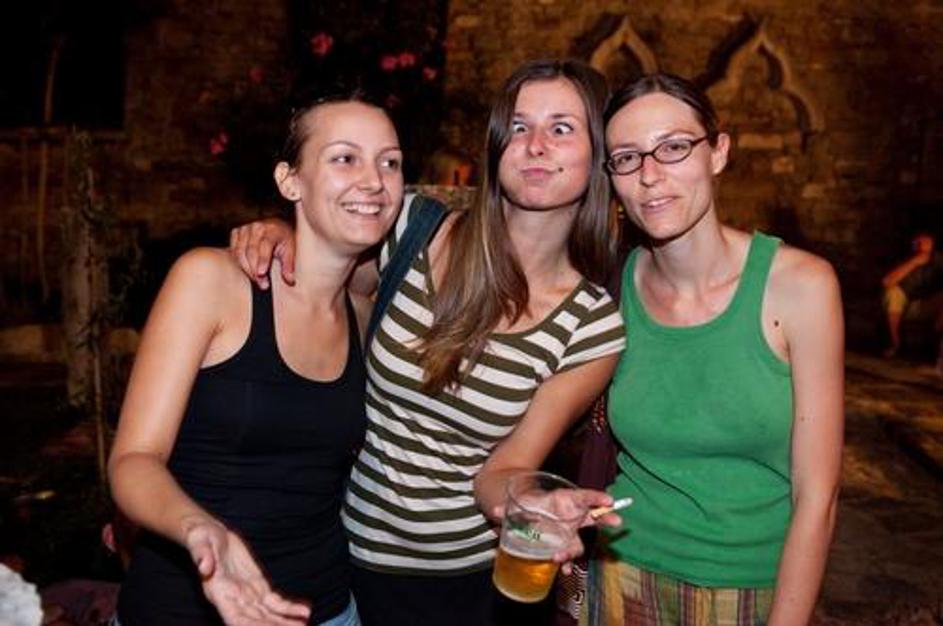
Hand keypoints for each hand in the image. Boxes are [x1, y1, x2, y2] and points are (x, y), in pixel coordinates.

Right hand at [184, 520, 310, 625]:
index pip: (235, 618)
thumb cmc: (201, 538)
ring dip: (284, 621)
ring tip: (303, 623)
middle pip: (255, 620)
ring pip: (267, 614)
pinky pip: (274, 601)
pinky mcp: (257, 586)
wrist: (210, 533)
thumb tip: (204, 566)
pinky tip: (303, 611)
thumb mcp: (199, 542)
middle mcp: (233, 598)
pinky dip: (288, 607)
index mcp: (218, 592)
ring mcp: (247, 594)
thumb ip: (202, 555)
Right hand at [229, 219, 294, 289]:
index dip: (263, 260)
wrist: (274, 225)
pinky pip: (234, 250)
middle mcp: (257, 227)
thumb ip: (289, 265)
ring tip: (257, 280)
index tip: (262, 273)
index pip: (265, 245)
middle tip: (263, 284)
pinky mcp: (236, 232)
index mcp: (272, 230)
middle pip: (251, 251)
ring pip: (240, 252)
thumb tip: (289, 280)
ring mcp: (245, 229)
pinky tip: (248, 270)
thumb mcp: (290, 249)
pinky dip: (239, 262)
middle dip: (255, 270)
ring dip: (246, 269)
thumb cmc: (282, 238)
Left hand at [492, 488, 621, 574]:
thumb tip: (494, 510)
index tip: (609, 501)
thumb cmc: (525, 504)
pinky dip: (566, 564)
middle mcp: (571, 517)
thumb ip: (507, 506)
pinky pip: (568, 556)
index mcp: (565, 500)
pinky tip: (563, 571)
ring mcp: (568, 533)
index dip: (597, 498)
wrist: (522, 515)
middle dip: (606, 520)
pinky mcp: (562, 546)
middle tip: (616, 522)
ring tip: (564, 559)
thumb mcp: (517, 502)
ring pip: (578, 542)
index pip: (585, 496)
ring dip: (573, 551)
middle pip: (593, 519)